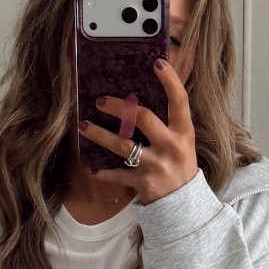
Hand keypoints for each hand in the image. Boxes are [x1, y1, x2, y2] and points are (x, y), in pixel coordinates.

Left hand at [78, 59, 198, 204]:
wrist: (185, 205)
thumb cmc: (180, 166)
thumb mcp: (183, 142)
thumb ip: (168, 122)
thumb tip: (141, 98)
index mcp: (183, 132)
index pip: (179, 101)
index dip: (170, 81)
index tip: (157, 63)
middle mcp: (171, 146)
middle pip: (142, 117)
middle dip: (118, 107)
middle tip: (100, 101)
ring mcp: (156, 165)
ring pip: (123, 145)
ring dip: (100, 135)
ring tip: (84, 126)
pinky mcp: (143, 183)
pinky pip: (117, 174)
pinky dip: (103, 171)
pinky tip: (92, 167)